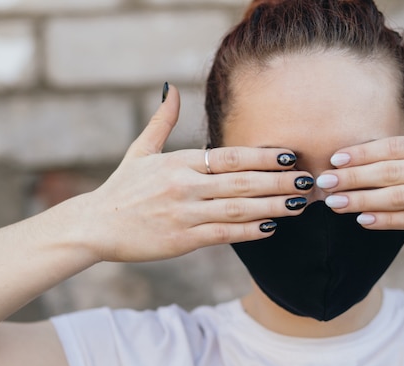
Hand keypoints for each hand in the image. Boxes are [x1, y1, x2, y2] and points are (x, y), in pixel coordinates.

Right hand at [66, 84, 313, 261]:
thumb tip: (170, 87)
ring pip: (238, 209)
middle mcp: (184, 185)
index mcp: (178, 162)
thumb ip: (161, 120)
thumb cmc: (121, 188)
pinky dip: (249, 231)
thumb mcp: (140, 151)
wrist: (95, 225)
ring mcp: (184, 213)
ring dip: (272, 206)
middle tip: (308, 180)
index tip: (290, 156)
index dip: (263, 155)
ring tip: (299, 204)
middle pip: (242, 181)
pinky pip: (224, 235)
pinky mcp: (182, 239)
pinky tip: (270, 228)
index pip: (230, 156)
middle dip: (279, 181)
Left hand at [316, 70, 403, 241]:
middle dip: (353, 177)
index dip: (363, 152)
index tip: (335, 158)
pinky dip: (386, 221)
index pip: (396, 146)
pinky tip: (361, 220)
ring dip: (361, 200)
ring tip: (334, 202)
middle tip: (323, 181)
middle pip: (391, 171)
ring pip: (398, 197)